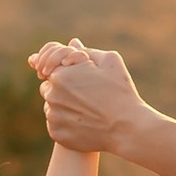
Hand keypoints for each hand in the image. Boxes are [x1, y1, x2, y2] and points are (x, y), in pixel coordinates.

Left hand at [31, 40, 145, 155]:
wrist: (126, 128)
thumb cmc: (120, 92)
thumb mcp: (110, 63)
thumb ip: (87, 51)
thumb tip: (72, 43)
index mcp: (61, 74)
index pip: (48, 65)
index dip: (58, 68)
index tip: (67, 74)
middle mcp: (52, 94)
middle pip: (48, 86)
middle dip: (61, 87)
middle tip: (82, 93)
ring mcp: (53, 115)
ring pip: (51, 106)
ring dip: (62, 105)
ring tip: (85, 108)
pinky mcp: (56, 133)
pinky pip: (55, 123)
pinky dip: (65, 122)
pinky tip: (83, 121)